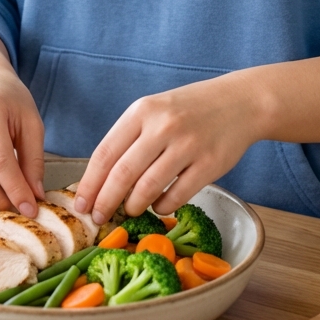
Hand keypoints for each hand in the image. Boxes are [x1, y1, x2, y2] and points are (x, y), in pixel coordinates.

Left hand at [75, 72, 258, 224]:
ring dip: (133, 206)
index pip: (105, 152)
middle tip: (98, 217)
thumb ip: (130, 139)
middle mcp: (163, 126)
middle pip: (123, 173)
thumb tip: (100, 180)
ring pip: (148, 187)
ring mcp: (187, 145)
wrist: (239, 102)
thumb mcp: (155, 110)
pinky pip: (177, 196)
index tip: (80, 204)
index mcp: (143, 110)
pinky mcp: (209, 164)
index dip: (90, 183)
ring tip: (130, 210)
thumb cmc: (188, 110)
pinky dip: (163, 207)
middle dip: (105, 201)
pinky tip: (159, 205)